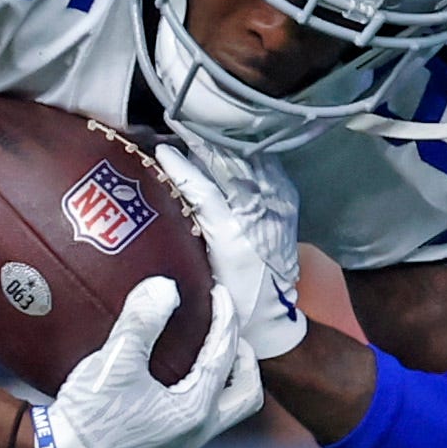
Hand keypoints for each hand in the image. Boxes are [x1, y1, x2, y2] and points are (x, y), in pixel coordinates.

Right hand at [24, 278, 260, 447]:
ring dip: (222, 381)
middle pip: (246, 395)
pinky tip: (173, 379)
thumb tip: (166, 288)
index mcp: (194, 411)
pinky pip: (198, 421)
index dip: (225, 319)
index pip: (224, 356)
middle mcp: (197, 435)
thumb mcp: (115, 362)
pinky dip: (199, 394)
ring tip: (204, 353)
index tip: (218, 294)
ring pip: (223, 412)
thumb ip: (142, 322)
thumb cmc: (89, 415)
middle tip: (226, 333)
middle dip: (243, 361)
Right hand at [153, 144, 304, 361]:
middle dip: (203, 147)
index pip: (200, 189)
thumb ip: (188, 229)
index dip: (179, 167)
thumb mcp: (199, 267)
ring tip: (201, 134)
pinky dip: (245, 159)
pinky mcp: (286, 206)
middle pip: (226, 168)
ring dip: (224, 148)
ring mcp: (275, 209)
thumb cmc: (228, 300)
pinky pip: (264, 172)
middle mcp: (255, 217)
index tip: (160, 150)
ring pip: (247, 165)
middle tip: (179, 130)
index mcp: (230, 235)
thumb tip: (166, 195)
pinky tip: (230, 150)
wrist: (271, 317)